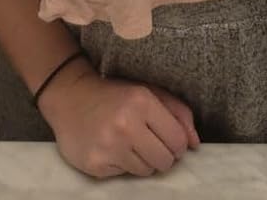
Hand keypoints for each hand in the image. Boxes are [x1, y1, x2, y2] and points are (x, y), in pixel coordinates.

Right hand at [39, 60, 200, 178]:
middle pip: (165, 161)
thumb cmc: (115, 95)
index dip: (177, 143)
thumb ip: (178, 112)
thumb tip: (195, 143)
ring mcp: (109, 146)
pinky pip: (125, 175)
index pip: (177, 140)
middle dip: (162, 154)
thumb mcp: (148, 91)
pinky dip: (123, 165)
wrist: (71, 98)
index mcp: (142, 101)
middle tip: (148, 142)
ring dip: (143, 161)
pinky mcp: (96, 164)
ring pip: (147, 171)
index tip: (167, 138)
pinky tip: (113, 148)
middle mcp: (126, 124)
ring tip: (129, 144)